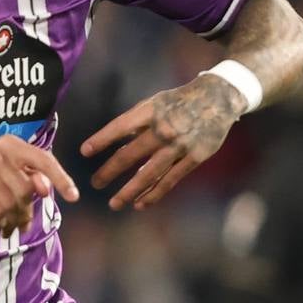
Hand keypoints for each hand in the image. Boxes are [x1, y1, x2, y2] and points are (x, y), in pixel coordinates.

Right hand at [0, 136, 77, 232]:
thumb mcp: (4, 168)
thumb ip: (26, 176)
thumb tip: (46, 190)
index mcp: (11, 145)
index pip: (43, 160)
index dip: (61, 178)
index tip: (73, 197)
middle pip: (27, 190)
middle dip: (27, 212)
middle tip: (22, 225)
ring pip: (12, 204)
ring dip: (14, 221)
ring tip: (9, 228)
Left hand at [80, 71, 244, 209]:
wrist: (218, 98)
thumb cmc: (178, 101)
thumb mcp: (155, 102)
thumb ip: (135, 121)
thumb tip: (113, 142)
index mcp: (151, 111)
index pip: (120, 127)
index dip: (102, 139)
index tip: (84, 152)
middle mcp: (164, 129)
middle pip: (130, 155)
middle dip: (109, 171)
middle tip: (95, 184)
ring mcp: (180, 145)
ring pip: (149, 174)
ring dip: (130, 191)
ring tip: (114, 204)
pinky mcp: (194, 157)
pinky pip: (170, 180)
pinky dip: (154, 194)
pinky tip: (140, 204)